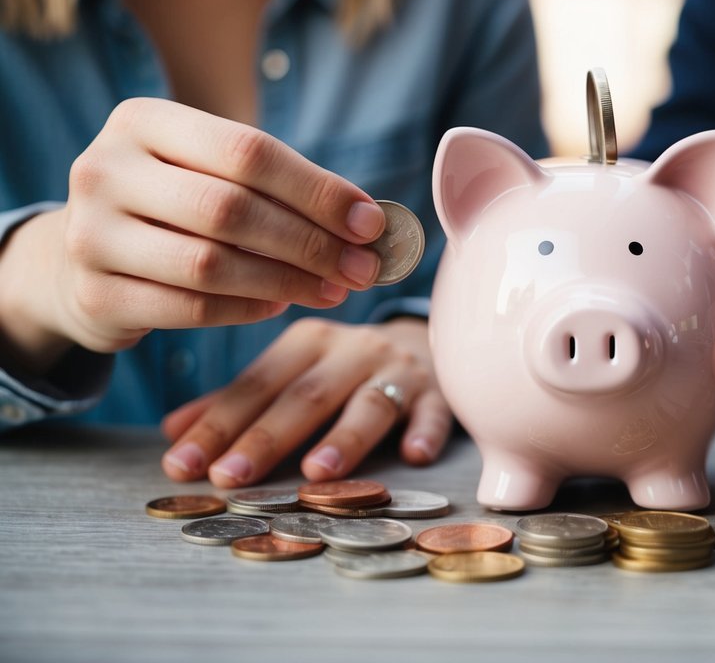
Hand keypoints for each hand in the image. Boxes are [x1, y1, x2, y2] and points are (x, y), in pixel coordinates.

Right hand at [0, 98, 385, 370]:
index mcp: (142, 121)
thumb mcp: (211, 173)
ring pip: (210, 264)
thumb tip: (370, 222)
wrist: (80, 256)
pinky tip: (281, 305)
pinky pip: (189, 308)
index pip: (248, 151)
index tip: (371, 223)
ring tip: (333, 289)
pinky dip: (246, 310)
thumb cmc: (174, 206)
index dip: (318, 190)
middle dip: (311, 242)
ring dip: (287, 281)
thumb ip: (281, 187)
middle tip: (363, 268)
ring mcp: (90, 234)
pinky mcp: (94, 295)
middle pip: (231, 209)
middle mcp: (104, 169)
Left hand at [159, 317, 451, 486]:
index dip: (218, 423)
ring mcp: (399, 370)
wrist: (425, 343)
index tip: (182, 464)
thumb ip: (239, 401)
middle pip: (306, 396)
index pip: (256, 384)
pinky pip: (434, 410)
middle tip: (230, 478)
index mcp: (308, 341)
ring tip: (316, 473)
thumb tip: (172, 433)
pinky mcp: (438, 392)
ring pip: (370, 403)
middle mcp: (352, 349)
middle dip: (266, 438)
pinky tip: (414, 455)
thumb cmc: (344, 368)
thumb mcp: (294, 371)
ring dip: (344, 438)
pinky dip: (425, 430)